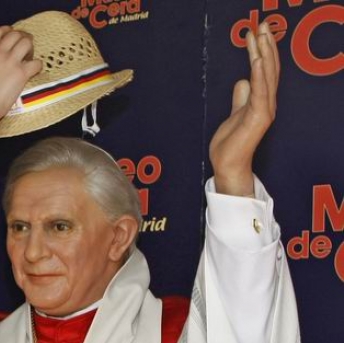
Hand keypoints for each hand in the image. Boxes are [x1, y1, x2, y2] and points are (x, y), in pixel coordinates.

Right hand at [0, 26, 44, 123]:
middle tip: (26, 47)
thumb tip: (0, 60)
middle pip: (15, 34)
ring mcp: (10, 62)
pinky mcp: (21, 73)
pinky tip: (35, 70)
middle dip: (23, 38)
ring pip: (26, 42)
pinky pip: (36, 63)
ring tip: (30, 57)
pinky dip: (38, 65)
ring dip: (31, 48)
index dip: (8, 30)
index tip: (12, 33)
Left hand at [209, 23, 279, 196]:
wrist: (228, 164)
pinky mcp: (258, 118)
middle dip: (265, 45)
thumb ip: (240, 98)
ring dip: (264, 54)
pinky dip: (259, 76)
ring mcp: (264, 110)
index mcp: (261, 100)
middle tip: (262, 23)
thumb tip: (242, 81)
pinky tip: (257, 61)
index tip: (257, 31)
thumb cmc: (231, 143)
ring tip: (261, 35)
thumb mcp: (234, 113)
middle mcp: (266, 102)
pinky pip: (260, 93)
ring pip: (266, 76)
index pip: (264, 70)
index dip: (262, 50)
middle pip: (268, 68)